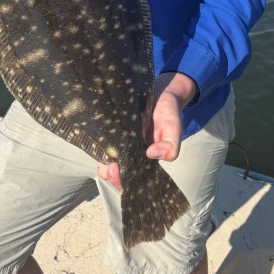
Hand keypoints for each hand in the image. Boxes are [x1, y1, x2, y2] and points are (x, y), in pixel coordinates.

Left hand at [97, 72, 197, 190]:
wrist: (161, 93)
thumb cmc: (168, 114)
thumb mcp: (174, 129)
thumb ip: (171, 146)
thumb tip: (151, 154)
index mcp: (145, 160)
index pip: (131, 179)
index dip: (122, 180)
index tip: (118, 170)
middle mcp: (130, 154)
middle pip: (114, 173)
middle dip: (110, 173)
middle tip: (111, 166)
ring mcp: (120, 142)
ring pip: (105, 159)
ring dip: (102, 161)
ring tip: (105, 153)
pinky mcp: (113, 130)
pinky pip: (102, 142)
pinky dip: (99, 144)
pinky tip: (100, 140)